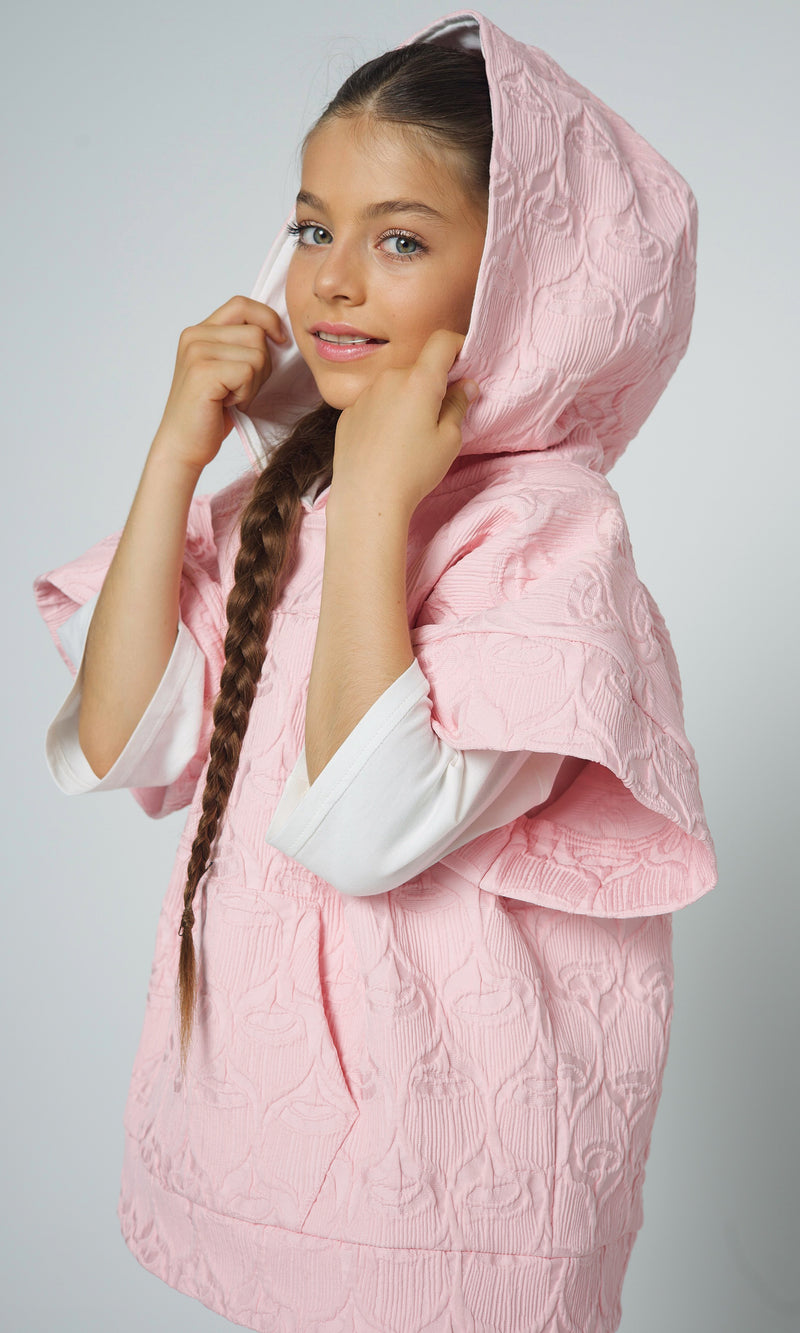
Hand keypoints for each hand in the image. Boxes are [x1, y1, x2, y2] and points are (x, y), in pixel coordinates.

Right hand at [153, 295, 286, 471]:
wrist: (183, 446)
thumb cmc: (209, 413)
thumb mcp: (225, 370)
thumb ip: (240, 345)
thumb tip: (278, 331)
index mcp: (199, 331)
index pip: (242, 305)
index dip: (268, 319)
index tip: (280, 342)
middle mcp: (194, 335)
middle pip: (256, 332)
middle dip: (263, 364)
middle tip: (242, 388)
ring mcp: (196, 352)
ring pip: (257, 353)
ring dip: (255, 382)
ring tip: (232, 396)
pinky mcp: (203, 372)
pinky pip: (249, 372)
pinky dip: (247, 393)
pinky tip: (227, 404)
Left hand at [329, 330, 479, 520]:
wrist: (366, 498)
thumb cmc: (413, 471)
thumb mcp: (449, 440)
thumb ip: (458, 404)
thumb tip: (465, 385)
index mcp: (419, 380)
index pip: (442, 341)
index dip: (458, 346)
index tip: (465, 362)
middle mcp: (389, 379)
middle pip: (418, 368)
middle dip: (432, 383)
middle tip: (441, 414)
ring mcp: (365, 395)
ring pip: (394, 386)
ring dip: (407, 399)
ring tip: (410, 435)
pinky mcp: (348, 413)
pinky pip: (374, 404)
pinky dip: (385, 414)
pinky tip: (387, 444)